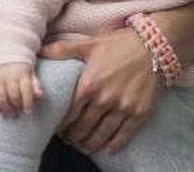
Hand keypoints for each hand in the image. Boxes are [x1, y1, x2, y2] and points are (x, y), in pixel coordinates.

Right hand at [0, 62, 41, 118]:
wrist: (5, 50)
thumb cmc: (20, 65)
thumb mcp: (30, 71)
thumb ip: (35, 83)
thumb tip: (39, 95)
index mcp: (22, 73)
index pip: (26, 91)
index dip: (28, 103)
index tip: (29, 112)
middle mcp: (8, 75)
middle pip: (12, 96)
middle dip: (16, 107)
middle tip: (17, 114)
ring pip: (0, 98)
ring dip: (5, 109)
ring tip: (8, 115)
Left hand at [39, 30, 159, 154]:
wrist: (154, 46)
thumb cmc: (119, 44)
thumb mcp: (88, 44)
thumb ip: (62, 49)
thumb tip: (40, 50)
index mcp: (89, 84)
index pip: (69, 113)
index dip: (62, 124)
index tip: (58, 129)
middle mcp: (104, 99)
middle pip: (83, 127)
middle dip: (74, 136)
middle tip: (69, 139)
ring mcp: (123, 107)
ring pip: (101, 134)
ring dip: (90, 143)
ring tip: (83, 146)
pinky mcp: (139, 112)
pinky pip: (124, 134)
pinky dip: (114, 144)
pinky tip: (107, 149)